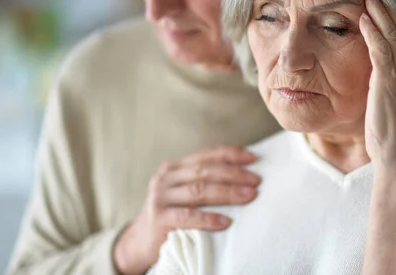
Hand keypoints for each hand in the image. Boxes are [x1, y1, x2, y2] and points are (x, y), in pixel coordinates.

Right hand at [113, 145, 259, 274]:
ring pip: (198, 190)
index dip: (230, 154)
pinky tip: (226, 221)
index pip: (206, 155)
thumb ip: (203, 181)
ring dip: (227, 192)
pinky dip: (208, 218)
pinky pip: (187, 216)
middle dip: (234, 174)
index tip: (253, 158)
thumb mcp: (182, 192)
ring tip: (248, 196)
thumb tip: (244, 175)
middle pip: (205, 171)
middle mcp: (166, 178)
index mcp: (174, 167)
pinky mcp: (159, 218)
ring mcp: (160, 197)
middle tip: (256, 180)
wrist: (140, 241)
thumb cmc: (171, 215)